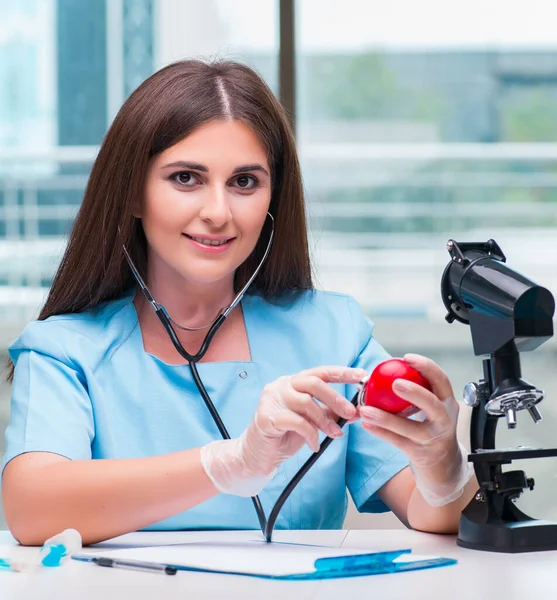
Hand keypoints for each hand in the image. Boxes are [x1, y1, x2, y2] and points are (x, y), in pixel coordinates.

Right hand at [200, 365, 364, 496]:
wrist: (256, 456)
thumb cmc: (284, 436)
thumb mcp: (312, 422)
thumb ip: (330, 414)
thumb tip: (356, 412)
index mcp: (293, 382)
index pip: (320, 372)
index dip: (341, 373)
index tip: (361, 376)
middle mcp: (281, 385)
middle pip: (313, 383)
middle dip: (335, 398)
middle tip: (351, 412)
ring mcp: (271, 399)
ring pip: (306, 402)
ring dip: (325, 420)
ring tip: (334, 435)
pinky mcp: (266, 416)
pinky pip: (296, 422)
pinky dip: (310, 434)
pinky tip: (314, 445)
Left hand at [360, 353, 473, 506]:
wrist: (444, 467)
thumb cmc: (433, 430)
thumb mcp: (432, 409)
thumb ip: (417, 392)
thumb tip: (386, 372)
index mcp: (447, 403)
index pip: (441, 381)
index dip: (426, 367)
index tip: (408, 358)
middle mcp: (444, 421)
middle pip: (433, 405)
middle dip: (414, 392)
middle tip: (395, 383)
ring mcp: (433, 439)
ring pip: (410, 428)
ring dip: (386, 418)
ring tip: (366, 409)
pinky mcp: (420, 454)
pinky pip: (398, 442)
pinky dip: (381, 432)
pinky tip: (367, 424)